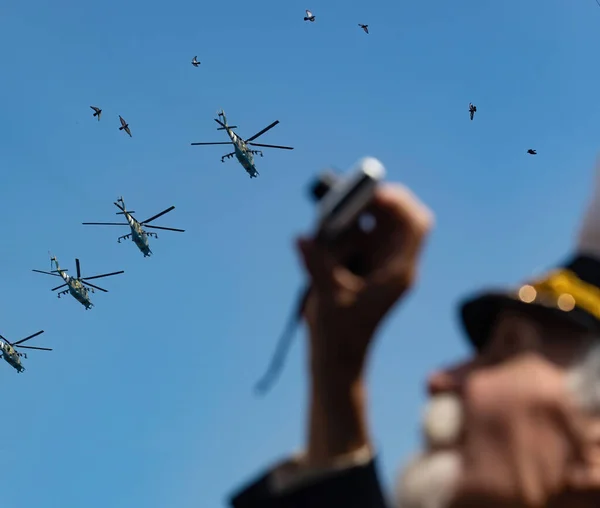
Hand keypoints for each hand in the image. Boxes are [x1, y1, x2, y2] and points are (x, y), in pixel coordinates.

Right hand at [297, 183, 432, 381]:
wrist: (338, 361)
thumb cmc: (340, 336)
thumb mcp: (327, 297)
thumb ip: (316, 265)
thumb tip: (301, 238)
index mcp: (399, 272)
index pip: (415, 224)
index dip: (398, 202)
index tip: (370, 194)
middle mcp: (394, 264)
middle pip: (397, 217)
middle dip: (371, 204)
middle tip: (342, 202)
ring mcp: (380, 265)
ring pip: (376, 225)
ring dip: (353, 219)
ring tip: (328, 228)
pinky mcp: (364, 269)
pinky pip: (360, 238)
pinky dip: (343, 233)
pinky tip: (324, 243)